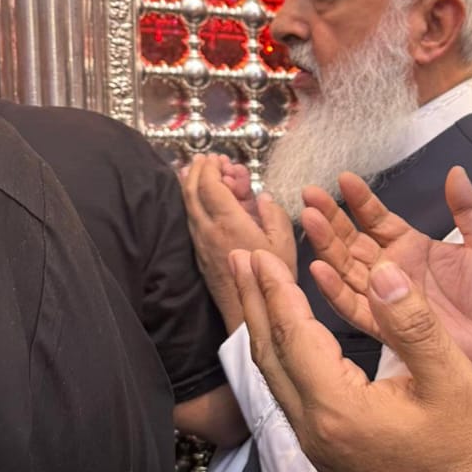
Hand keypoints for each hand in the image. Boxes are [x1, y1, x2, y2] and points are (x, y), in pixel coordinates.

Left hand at [182, 154, 296, 331]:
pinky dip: (193, 202)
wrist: (246, 314)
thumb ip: (273, 214)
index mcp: (228, 223)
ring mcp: (200, 243)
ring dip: (191, 184)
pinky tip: (199, 199)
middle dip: (197, 170)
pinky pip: (190, 219)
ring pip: (187, 205)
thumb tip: (262, 197)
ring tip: (198, 172)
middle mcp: (207, 230)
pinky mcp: (199, 254)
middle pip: (191, 191)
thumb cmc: (269, 282)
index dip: (211, 168)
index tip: (217, 158)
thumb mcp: (284, 244)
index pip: (210, 185)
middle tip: (206, 159)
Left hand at [231, 247, 471, 471]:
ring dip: (264, 332)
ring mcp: (319, 452)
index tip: (258, 252)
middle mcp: (316, 434)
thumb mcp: (452, 379)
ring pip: (276, 381)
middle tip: (238, 259)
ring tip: (254, 293)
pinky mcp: (329, 460)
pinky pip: (290, 400)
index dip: (275, 290)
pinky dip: (282, 360)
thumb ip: (413, 324)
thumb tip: (381, 272)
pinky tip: (288, 345)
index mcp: (338, 411)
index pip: (294, 337)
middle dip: (253, 304)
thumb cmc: (471, 453)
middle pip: (270, 358)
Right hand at [301, 166, 471, 387]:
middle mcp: (391, 270)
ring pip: (347, 269)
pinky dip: (335, 291)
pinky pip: (354, 308)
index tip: (343, 179)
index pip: (377, 218)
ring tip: (310, 222)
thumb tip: (457, 172)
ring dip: (327, 247)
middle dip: (330, 218)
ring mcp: (385, 297)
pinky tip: (319, 271)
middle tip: (310, 196)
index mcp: (410, 247)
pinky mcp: (385, 326)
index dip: (360, 200)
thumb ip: (468, 209)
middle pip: (352, 241)